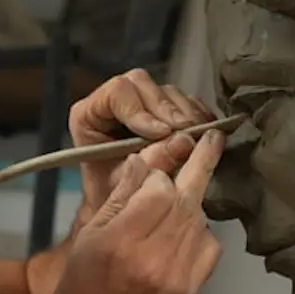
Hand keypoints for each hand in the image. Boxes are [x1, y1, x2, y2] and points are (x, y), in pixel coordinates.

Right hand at [43, 129, 224, 293]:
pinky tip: (183, 232)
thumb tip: (144, 160)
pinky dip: (200, 231)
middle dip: (200, 163)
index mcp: (121, 241)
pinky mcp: (192, 289)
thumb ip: (119, 197)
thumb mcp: (88, 237)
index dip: (157, 172)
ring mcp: (178, 275)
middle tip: (214, 135)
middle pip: (186, 198)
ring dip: (191, 203)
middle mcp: (154, 257)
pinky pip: (209, 246)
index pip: (158, 187)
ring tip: (178, 198)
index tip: (152, 167)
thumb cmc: (81, 290)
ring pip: (199, 219)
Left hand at [68, 68, 215, 217]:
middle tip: (185, 133)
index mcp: (89, 114)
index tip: (161, 132)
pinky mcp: (164, 110)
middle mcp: (114, 103)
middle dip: (167, 109)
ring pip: (166, 91)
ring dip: (186, 114)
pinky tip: (205, 133)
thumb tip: (181, 142)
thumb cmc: (112, 196)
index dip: (140, 110)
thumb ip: (150, 161)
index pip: (117, 93)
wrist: (120, 209)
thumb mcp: (126, 182)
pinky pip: (185, 101)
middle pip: (143, 84)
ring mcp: (141, 103)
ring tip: (197, 137)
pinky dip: (198, 116)